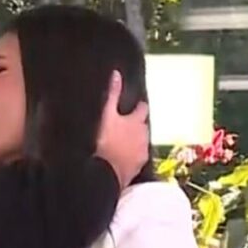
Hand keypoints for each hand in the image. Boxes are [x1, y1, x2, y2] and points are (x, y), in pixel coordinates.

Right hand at [96, 71, 149, 189]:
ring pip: (140, 143)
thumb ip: (112, 94)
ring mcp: (141, 153)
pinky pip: (134, 159)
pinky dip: (130, 156)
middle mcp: (143, 136)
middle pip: (142, 126)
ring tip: (120, 142)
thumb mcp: (106, 114)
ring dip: (133, 141)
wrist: (104, 173)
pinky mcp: (136, 168)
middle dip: (136, 125)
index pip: (142, 108)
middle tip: (124, 124)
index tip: (134, 105)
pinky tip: (120, 158)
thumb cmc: (104, 141)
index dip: (138, 106)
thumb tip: (116, 74)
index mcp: (137, 121)